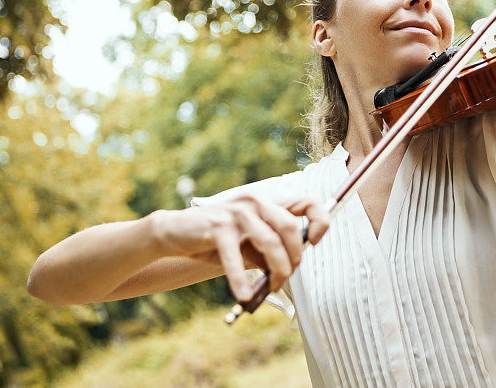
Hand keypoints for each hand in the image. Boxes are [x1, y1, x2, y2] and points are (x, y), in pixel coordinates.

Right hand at [148, 194, 328, 300]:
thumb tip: (289, 269)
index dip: (319, 220)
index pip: (306, 201)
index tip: (315, 242)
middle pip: (291, 226)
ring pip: (271, 242)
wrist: (176, 233)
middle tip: (286, 276)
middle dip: (294, 257)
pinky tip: (244, 295)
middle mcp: (256, 202)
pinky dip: (241, 279)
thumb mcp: (249, 244)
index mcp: (268, 202)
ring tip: (270, 287)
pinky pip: (235, 256)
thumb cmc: (217, 240)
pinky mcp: (218, 226)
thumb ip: (270, 251)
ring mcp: (238, 212)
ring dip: (277, 270)